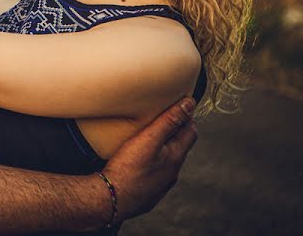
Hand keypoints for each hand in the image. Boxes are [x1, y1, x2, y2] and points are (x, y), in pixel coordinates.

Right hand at [102, 97, 197, 221]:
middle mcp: (172, 172)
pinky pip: (155, 175)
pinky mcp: (148, 193)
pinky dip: (152, 164)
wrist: (111, 199)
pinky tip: (139, 161)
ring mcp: (161, 185)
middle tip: (162, 117)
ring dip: (163, 149)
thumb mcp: (149, 138)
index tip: (178, 105)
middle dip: (175, 131)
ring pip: (167, 162)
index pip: (191, 132)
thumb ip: (169, 121)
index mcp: (176, 157)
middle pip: (180, 147)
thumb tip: (189, 104)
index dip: (186, 117)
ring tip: (149, 138)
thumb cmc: (129, 167)